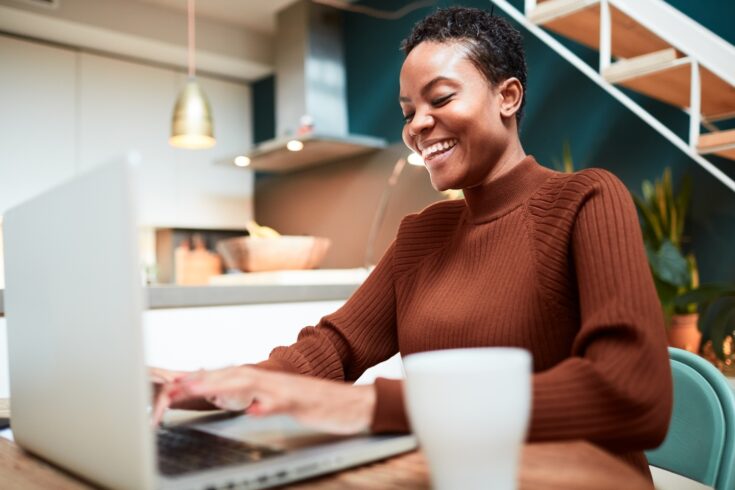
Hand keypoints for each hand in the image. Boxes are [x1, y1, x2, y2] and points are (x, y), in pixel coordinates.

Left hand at [152, 366, 376, 434]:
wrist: (354, 404)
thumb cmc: (318, 406)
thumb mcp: (281, 404)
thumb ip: (258, 400)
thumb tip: (235, 402)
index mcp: (265, 382)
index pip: (226, 378)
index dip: (198, 381)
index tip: (172, 387)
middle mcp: (272, 381)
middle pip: (231, 377)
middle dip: (200, 382)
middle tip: (171, 389)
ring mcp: (286, 390)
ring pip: (251, 386)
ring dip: (223, 388)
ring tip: (198, 392)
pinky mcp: (302, 403)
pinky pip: (281, 404)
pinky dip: (266, 406)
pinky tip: (251, 411)